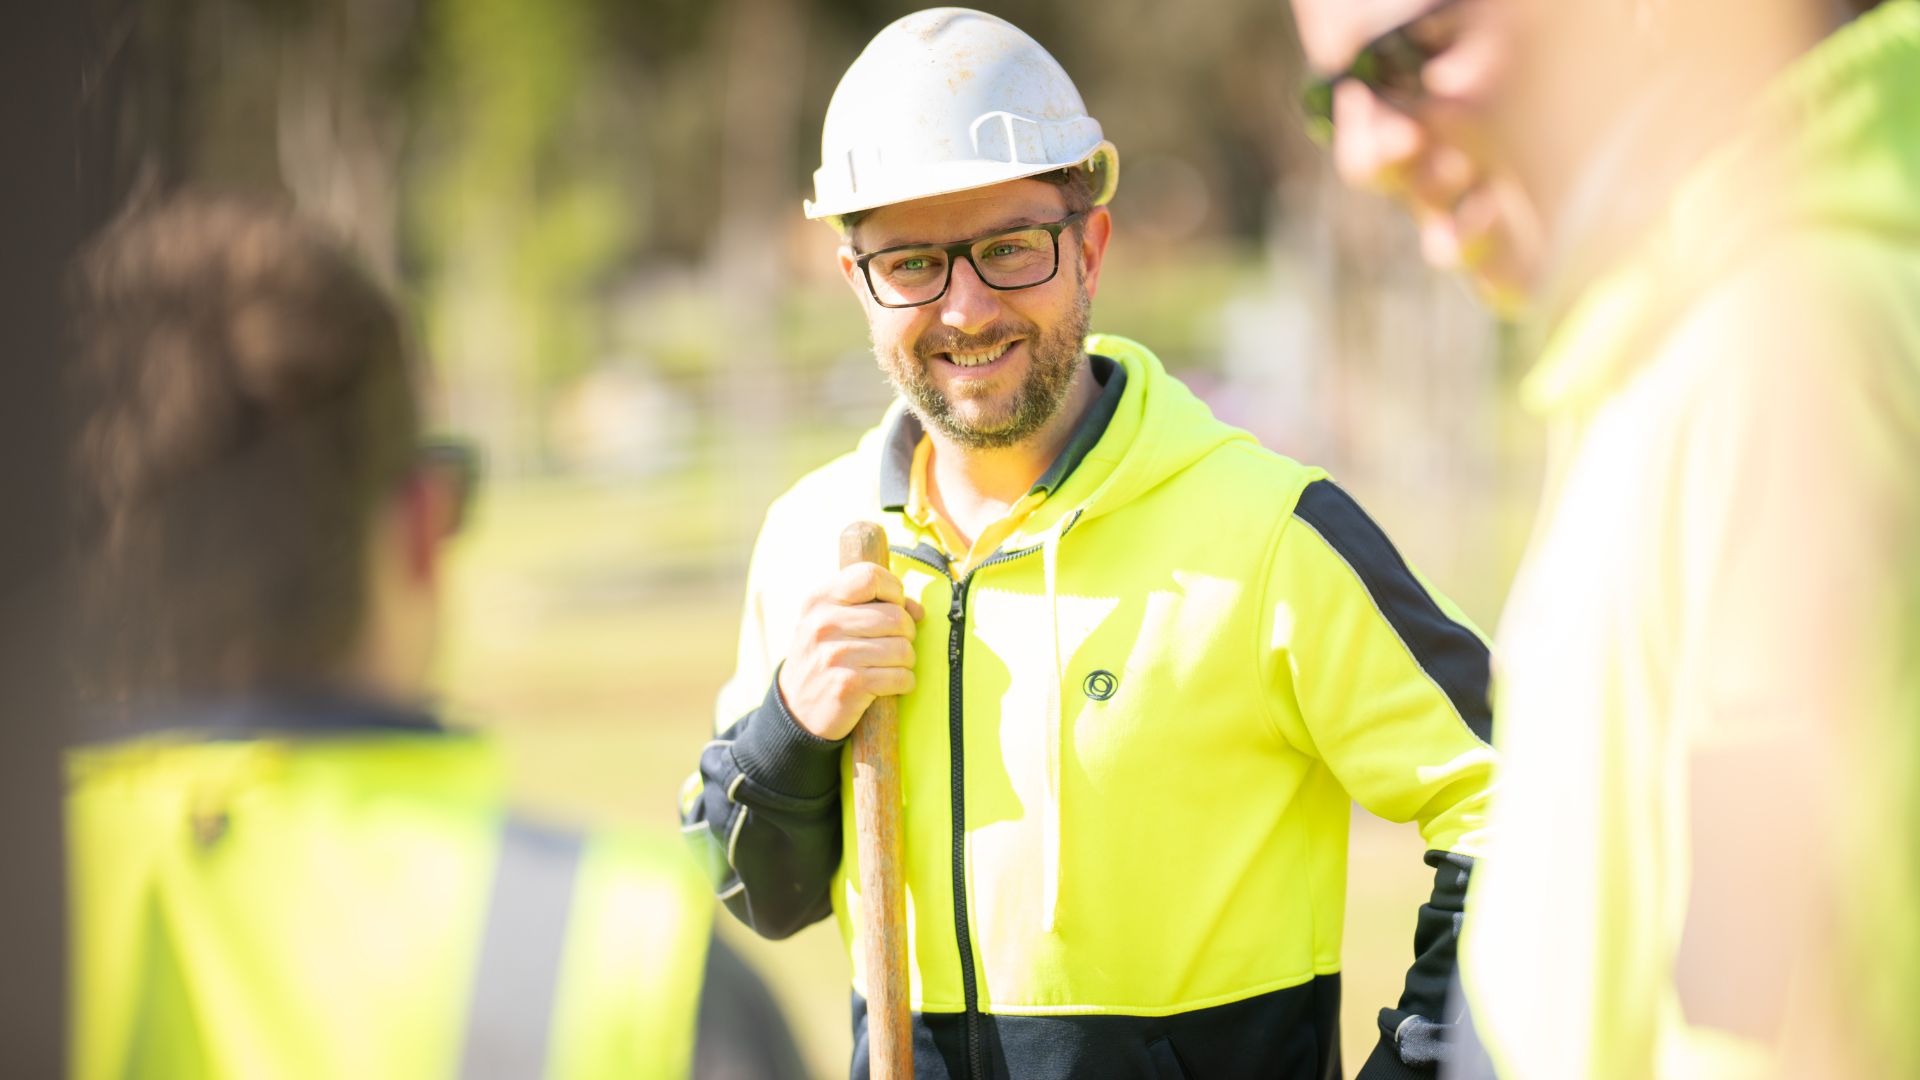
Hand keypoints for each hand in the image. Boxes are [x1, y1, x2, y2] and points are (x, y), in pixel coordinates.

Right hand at [777, 562, 923, 740]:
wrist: (796, 709)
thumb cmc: (824, 659)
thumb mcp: (832, 623)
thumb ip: (871, 606)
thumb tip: (916, 610)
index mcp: (820, 600)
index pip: (870, 576)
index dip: (893, 590)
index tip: (894, 606)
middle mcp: (824, 624)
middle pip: (896, 617)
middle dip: (906, 633)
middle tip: (895, 644)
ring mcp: (835, 654)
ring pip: (902, 648)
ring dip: (905, 661)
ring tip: (890, 666)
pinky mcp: (849, 685)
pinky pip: (900, 677)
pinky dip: (904, 683)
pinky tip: (889, 685)